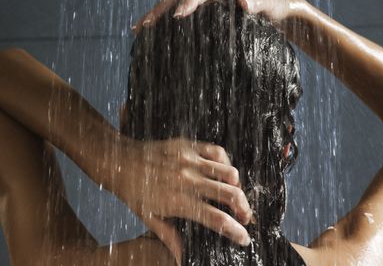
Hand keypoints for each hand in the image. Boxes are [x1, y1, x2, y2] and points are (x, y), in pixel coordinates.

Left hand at [110, 136, 251, 264]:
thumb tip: (181, 256)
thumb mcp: (149, 217)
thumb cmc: (133, 191)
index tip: (244, 237)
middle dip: (244, 209)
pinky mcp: (188, 145)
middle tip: (245, 216)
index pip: (216, 219)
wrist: (119, 161)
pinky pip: (217, 152)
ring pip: (229, 173)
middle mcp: (187, 181)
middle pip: (230, 195)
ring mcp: (189, 160)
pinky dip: (225, 163)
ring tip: (234, 194)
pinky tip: (222, 171)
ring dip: (237, 187)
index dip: (235, 230)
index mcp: (179, 202)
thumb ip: (169, 236)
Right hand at [132, 0, 305, 33]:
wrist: (280, 8)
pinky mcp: (206, 9)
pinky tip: (156, 32)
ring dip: (158, 13)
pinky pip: (182, 9)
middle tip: (144, 26)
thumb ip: (260, 4)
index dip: (190, 1)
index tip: (177, 16)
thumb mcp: (273, 6)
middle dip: (161, 8)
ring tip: (139, 29)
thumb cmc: (278, 7)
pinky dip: (167, 19)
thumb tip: (242, 1)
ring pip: (176, 0)